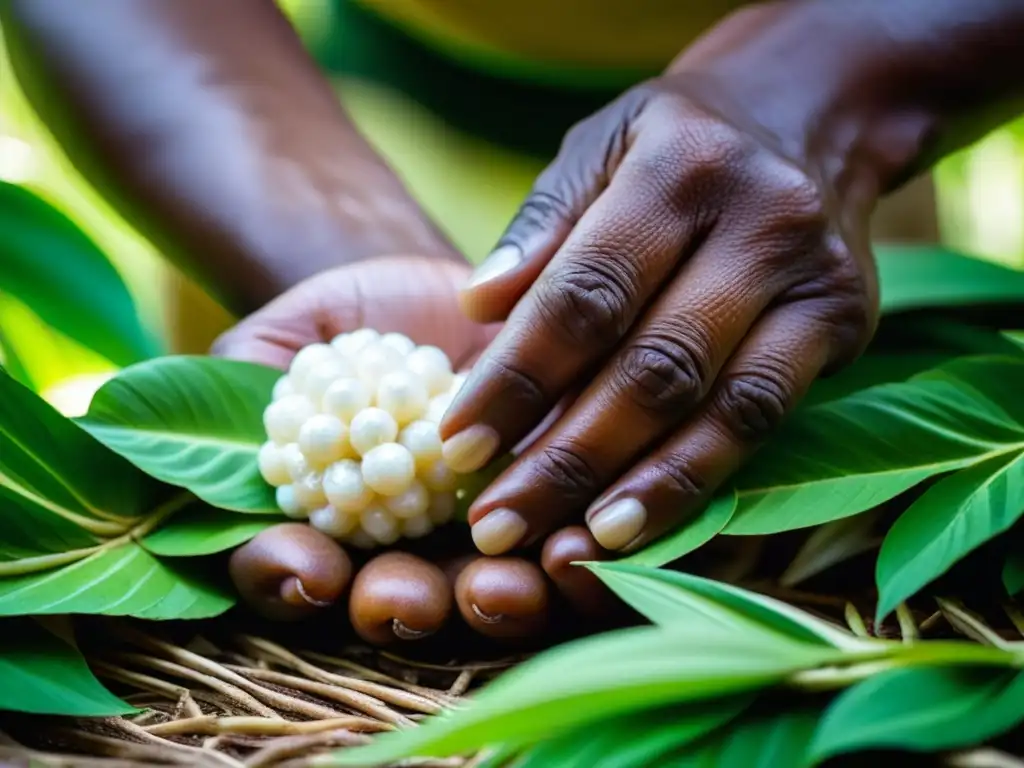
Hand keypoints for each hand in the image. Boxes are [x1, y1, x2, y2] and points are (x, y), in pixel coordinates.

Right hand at [213, 255, 617, 641]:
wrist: (457, 293)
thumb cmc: (352, 320)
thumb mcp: (285, 344)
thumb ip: (244, 393)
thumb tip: (177, 440)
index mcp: (335, 532)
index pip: (300, 576)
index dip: (293, 580)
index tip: (304, 567)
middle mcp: (416, 555)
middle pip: (407, 607)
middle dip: (405, 609)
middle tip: (407, 599)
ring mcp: (496, 540)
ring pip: (500, 598)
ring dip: (503, 603)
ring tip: (506, 584)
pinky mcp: (570, 508)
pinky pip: (579, 552)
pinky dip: (583, 561)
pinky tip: (584, 544)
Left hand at [442, 4, 882, 556]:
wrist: (808, 117)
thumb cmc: (675, 141)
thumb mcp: (597, 148)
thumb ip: (539, 228)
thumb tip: (475, 308)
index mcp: (680, 166)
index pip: (585, 294)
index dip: (517, 378)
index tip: (458, 445)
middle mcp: (762, 220)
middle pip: (652, 366)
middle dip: (566, 457)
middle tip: (495, 524)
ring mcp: (816, 277)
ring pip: (719, 409)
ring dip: (634, 491)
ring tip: (561, 551)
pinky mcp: (847, 324)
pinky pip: (763, 421)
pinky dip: (696, 481)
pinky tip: (634, 527)